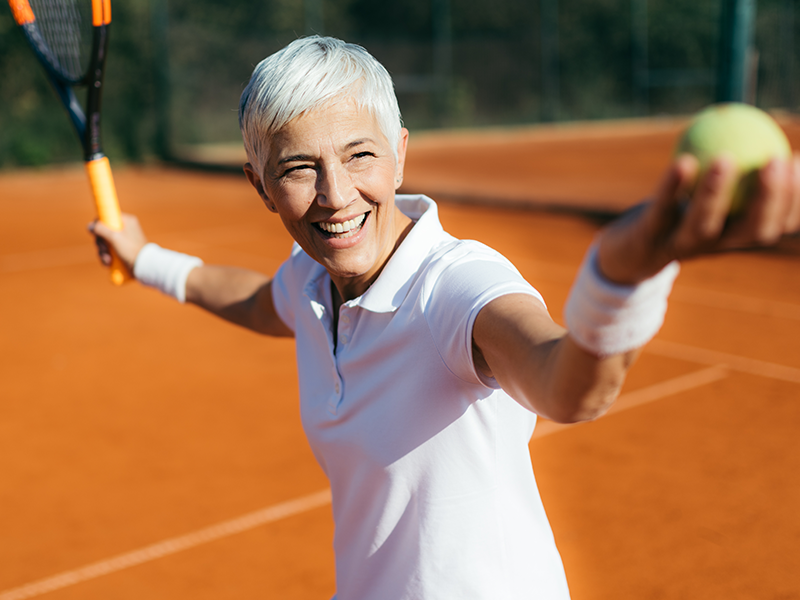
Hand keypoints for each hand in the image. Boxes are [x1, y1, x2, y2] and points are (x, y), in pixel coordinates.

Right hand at [88, 214, 148, 274]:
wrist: (144, 267)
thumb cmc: (131, 250)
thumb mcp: (115, 237)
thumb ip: (101, 229)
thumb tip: (90, 225)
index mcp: (126, 221)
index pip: (107, 216)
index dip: (99, 225)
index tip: (97, 234)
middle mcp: (125, 229)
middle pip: (103, 231)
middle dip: (101, 243)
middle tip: (104, 249)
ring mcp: (123, 240)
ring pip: (105, 243)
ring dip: (103, 252)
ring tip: (108, 260)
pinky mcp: (122, 251)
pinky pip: (109, 251)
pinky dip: (107, 257)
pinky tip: (109, 264)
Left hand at [597, 153, 799, 283]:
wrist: (629, 250)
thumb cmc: (678, 210)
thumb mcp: (708, 191)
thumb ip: (734, 165)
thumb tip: (756, 121)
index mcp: (736, 234)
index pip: (776, 222)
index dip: (795, 197)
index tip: (798, 159)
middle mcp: (715, 245)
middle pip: (752, 230)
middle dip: (771, 199)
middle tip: (777, 159)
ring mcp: (680, 247)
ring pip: (702, 225)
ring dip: (716, 193)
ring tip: (725, 157)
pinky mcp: (648, 240)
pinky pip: (661, 210)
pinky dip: (672, 187)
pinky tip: (683, 161)